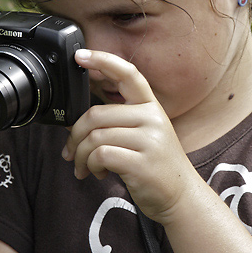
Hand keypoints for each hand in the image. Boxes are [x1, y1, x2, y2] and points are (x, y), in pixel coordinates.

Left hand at [62, 50, 198, 222]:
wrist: (181, 196)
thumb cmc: (155, 165)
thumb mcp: (144, 134)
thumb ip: (118, 121)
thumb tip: (75, 122)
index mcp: (151, 106)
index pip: (128, 73)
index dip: (102, 60)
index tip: (79, 55)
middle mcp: (152, 118)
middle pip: (96, 114)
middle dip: (75, 136)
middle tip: (70, 152)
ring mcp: (149, 140)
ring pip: (95, 137)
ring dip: (80, 156)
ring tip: (84, 167)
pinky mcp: (142, 163)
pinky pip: (101, 155)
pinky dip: (90, 166)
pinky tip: (98, 173)